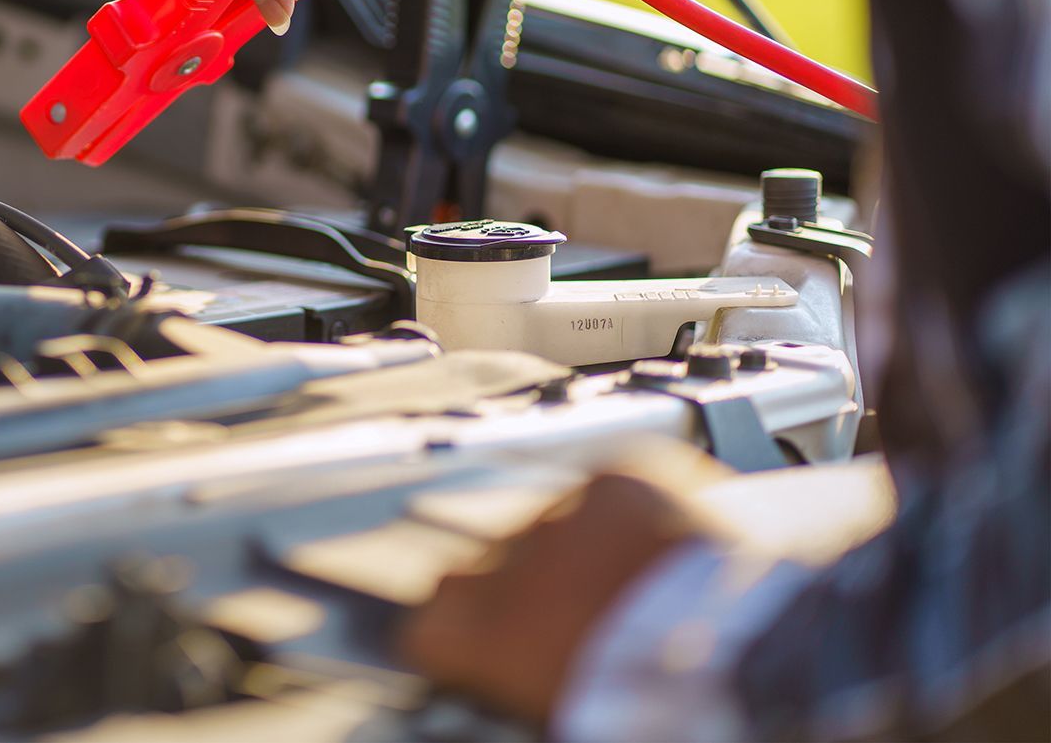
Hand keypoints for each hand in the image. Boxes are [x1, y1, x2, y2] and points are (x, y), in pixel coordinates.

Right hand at [400, 457, 727, 724]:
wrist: (757, 656)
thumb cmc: (661, 702)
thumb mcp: (557, 706)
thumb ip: (507, 670)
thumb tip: (492, 661)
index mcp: (485, 634)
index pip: (428, 624)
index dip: (454, 636)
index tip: (476, 647)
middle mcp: (511, 566)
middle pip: (478, 567)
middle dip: (513, 591)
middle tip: (568, 623)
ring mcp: (562, 515)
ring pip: (542, 524)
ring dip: (572, 551)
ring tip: (629, 586)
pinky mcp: (618, 478)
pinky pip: (601, 490)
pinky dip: (622, 513)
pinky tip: (653, 548)